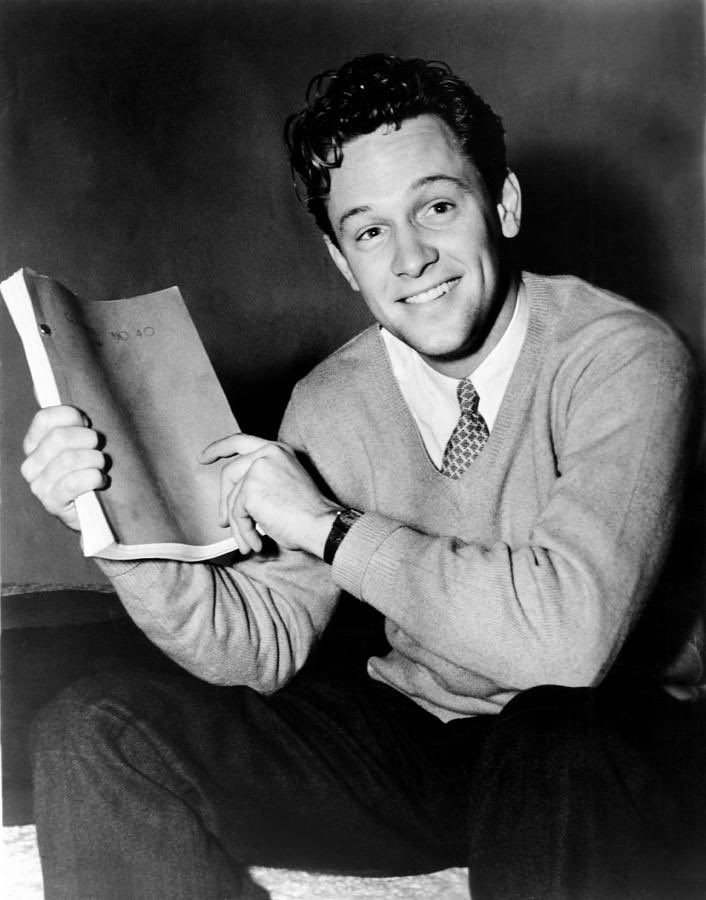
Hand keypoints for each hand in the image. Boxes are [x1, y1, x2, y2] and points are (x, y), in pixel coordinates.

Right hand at [20, 405, 107, 530]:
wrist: (98, 510)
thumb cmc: (92, 468)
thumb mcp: (84, 442)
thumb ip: (72, 420)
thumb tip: (52, 387)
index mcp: (35, 444)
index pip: (44, 419)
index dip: (71, 416)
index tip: (88, 422)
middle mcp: (31, 464)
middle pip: (59, 438)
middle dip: (87, 439)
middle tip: (99, 447)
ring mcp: (39, 486)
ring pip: (68, 460)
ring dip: (94, 460)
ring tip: (102, 465)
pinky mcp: (52, 504)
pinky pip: (73, 483)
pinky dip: (93, 478)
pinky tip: (102, 480)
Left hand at [199, 433, 341, 556]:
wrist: (320, 524)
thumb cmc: (307, 513)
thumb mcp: (282, 484)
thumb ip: (259, 481)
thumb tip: (228, 504)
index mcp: (277, 450)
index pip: (240, 441)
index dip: (219, 448)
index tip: (204, 457)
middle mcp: (267, 453)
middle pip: (230, 474)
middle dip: (223, 501)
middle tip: (223, 521)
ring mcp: (257, 470)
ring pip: (232, 499)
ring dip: (238, 525)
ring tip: (249, 541)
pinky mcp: (250, 489)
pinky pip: (236, 514)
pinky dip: (243, 532)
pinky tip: (256, 542)